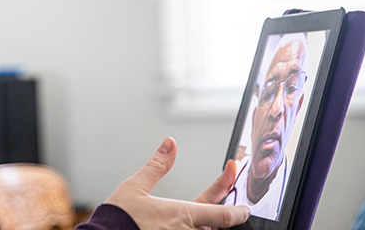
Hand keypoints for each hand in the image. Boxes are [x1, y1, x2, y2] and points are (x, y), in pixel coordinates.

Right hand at [105, 137, 249, 229]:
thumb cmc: (118, 218)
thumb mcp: (135, 186)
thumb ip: (157, 165)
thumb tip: (170, 144)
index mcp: (181, 214)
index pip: (222, 213)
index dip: (238, 209)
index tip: (246, 207)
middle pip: (219, 227)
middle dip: (229, 217)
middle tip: (239, 208)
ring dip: (211, 226)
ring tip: (214, 218)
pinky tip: (199, 227)